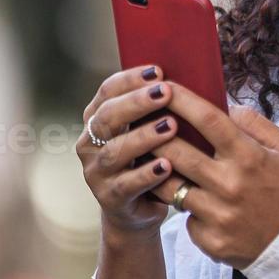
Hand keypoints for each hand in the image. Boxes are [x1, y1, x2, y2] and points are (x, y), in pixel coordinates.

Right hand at [76, 65, 181, 237]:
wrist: (141, 207)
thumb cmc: (150, 157)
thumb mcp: (150, 129)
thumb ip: (158, 108)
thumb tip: (188, 75)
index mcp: (98, 119)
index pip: (107, 91)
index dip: (130, 79)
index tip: (158, 71)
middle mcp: (90, 143)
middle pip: (108, 117)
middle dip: (137, 103)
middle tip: (166, 92)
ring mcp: (96, 172)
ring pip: (115, 151)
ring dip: (144, 137)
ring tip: (171, 127)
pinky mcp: (109, 199)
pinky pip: (127, 185)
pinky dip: (146, 174)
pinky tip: (167, 165)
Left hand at [148, 83, 278, 269]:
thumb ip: (256, 124)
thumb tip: (226, 106)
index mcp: (250, 157)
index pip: (208, 120)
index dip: (182, 100)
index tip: (165, 87)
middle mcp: (230, 185)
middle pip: (177, 152)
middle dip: (155, 134)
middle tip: (144, 123)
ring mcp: (218, 215)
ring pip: (170, 187)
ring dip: (160, 171)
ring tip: (156, 161)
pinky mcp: (209, 240)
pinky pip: (185, 217)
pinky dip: (187, 208)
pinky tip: (195, 203)